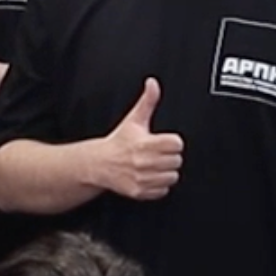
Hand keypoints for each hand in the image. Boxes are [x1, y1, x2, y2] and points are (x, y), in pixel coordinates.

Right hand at [92, 78, 184, 201]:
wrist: (99, 164)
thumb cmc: (118, 142)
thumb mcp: (134, 119)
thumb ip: (148, 101)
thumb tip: (153, 83)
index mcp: (145, 144)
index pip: (176, 144)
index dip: (172, 142)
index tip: (164, 142)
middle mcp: (144, 162)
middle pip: (177, 161)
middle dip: (169, 157)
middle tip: (158, 154)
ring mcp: (142, 178)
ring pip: (172, 177)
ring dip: (166, 172)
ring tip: (154, 165)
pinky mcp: (139, 192)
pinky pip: (163, 191)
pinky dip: (158, 186)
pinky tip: (150, 177)